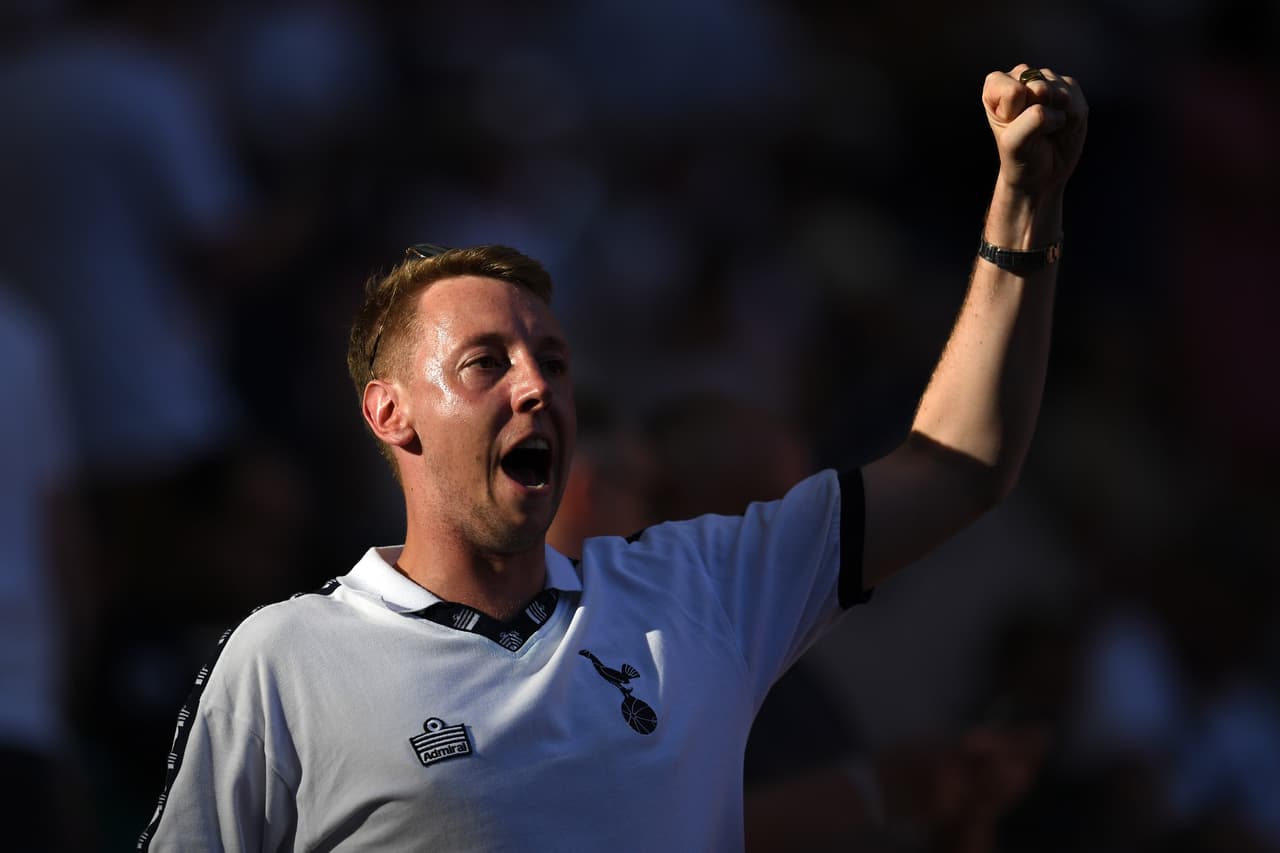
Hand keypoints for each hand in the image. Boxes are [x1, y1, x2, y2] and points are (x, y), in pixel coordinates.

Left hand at [983, 64, 1087, 197]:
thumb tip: (1054, 99)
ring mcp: (1047, 80)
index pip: (1013, 91)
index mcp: (995, 86)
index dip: (1016, 113)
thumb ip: (1030, 120)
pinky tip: (1062, 124)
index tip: (1012, 128)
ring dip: (1057, 117)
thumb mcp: (1015, 144)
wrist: (1043, 172)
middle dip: (1040, 114)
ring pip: (1060, 92)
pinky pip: (1076, 98)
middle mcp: (1021, 77)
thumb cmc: (1021, 156)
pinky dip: (1072, 117)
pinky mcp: (1069, 87)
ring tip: (1048, 129)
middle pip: (1039, 87)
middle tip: (1034, 130)